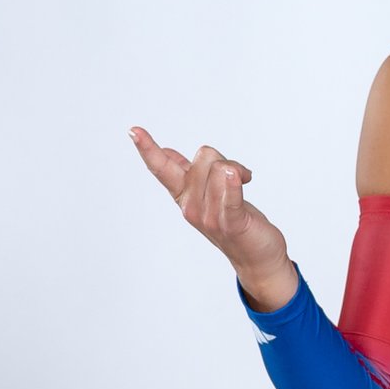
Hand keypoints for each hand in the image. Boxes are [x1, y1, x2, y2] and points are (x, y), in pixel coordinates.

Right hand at [130, 126, 297, 311]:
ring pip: (222, 168)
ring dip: (238, 171)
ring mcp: (209, 217)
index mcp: (183, 195)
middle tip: (234, 179)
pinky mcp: (231, 224)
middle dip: (223, 159)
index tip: (133, 131)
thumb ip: (185, 173)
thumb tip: (165, 152)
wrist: (256, 258)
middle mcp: (191, 206)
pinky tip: (241, 177)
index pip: (161, 168)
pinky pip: (231, 196)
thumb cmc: (233, 221)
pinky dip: (235, 185)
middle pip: (205, 156)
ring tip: (244, 186)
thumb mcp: (205, 194)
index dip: (148, 149)